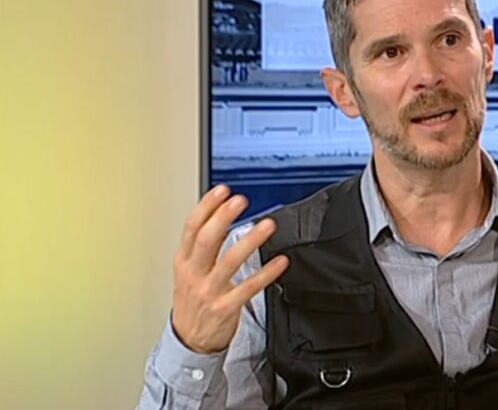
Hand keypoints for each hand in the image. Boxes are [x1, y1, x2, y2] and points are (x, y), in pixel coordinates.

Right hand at [171, 185, 288, 353]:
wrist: (188, 341)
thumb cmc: (192, 302)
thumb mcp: (188, 272)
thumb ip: (203, 247)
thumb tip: (221, 215)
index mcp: (183, 262)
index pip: (192, 228)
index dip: (206, 207)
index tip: (222, 191)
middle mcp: (194, 274)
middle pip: (207, 240)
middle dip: (223, 217)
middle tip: (241, 200)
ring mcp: (209, 292)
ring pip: (229, 261)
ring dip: (250, 241)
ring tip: (267, 225)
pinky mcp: (225, 308)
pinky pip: (248, 288)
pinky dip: (266, 274)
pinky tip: (280, 262)